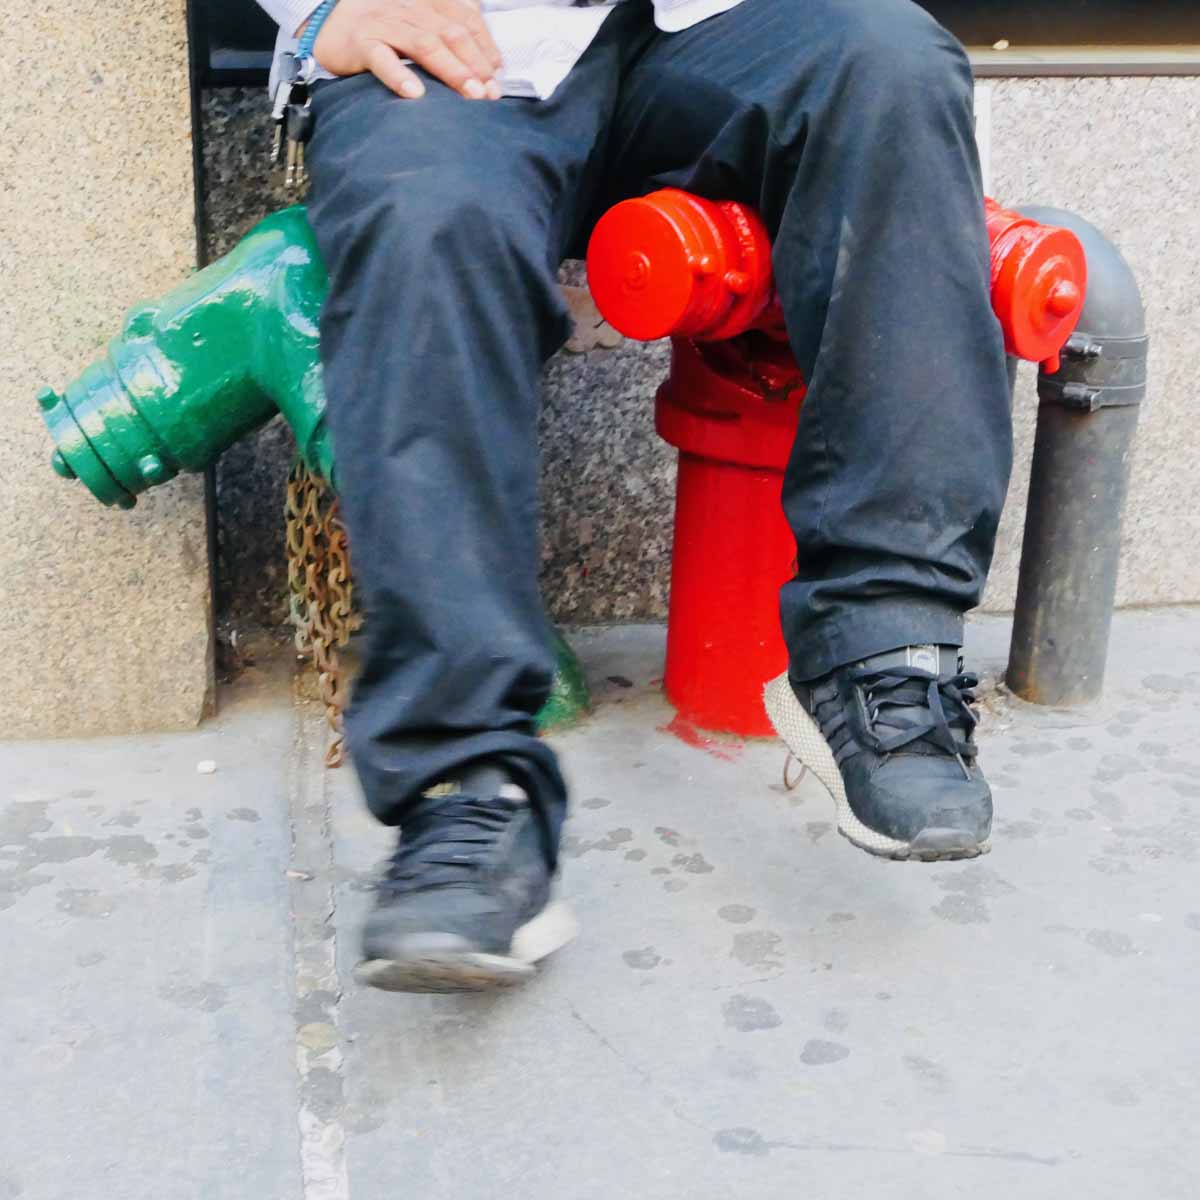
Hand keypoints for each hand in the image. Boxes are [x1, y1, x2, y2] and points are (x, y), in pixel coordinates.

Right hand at [312, 0, 503, 100]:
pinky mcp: (361, 42)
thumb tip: (488, 61)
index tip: (498, 74)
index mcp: (427, 1)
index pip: (464, 19)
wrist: (328, 21)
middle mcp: (409, 7)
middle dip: (474, 63)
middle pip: (449, 32)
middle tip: (490, 92)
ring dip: (450, 70)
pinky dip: (399, 76)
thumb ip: (449, 31)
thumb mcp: (419, 21)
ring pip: (423, 44)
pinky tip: (416, 94)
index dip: (484, 46)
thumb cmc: (382, 28)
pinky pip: (381, 58)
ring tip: (469, 94)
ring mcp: (385, 23)